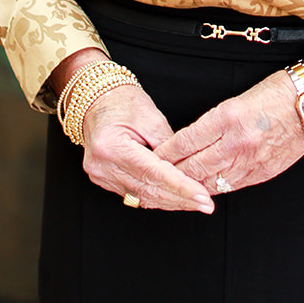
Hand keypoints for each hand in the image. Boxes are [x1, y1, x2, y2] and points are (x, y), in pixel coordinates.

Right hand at [81, 85, 214, 213]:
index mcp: (112, 147)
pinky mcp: (103, 179)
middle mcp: (102, 166)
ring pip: (141, 197)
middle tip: (205, 204)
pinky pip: (133, 193)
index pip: (154, 174)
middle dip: (180, 199)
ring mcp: (101, 175)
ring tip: (195, 203)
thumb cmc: (123, 101)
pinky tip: (174, 198)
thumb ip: (169, 146)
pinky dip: (155, 196)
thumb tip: (188, 169)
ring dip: (169, 201)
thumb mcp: (152, 117)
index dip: (181, 187)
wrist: (97, 98)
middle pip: (148, 190)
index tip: (202, 196)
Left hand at [153, 68, 303, 194]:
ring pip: (209, 182)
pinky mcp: (262, 173)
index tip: (152, 157)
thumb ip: (215, 122)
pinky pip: (231, 186)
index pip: (186, 141)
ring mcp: (250, 161)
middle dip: (171, 175)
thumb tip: (192, 142)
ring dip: (190, 187)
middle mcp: (237, 142)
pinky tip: (203, 189)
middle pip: (193, 167)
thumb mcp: (238, 99)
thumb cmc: (277, 93)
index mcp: (228, 117)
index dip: (165, 153)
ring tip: (173, 190)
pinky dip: (214, 188)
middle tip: (154, 180)